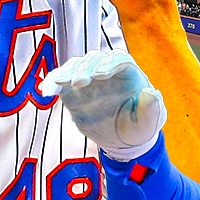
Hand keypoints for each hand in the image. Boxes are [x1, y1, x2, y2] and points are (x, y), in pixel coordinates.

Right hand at [38, 48, 165, 159]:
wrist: (121, 140)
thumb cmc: (139, 128)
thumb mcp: (150, 123)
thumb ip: (152, 109)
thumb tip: (150, 92)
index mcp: (128, 73)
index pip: (118, 59)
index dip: (109, 63)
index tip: (100, 74)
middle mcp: (106, 71)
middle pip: (93, 59)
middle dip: (85, 68)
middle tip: (78, 82)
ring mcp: (88, 79)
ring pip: (75, 66)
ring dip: (66, 72)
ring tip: (60, 83)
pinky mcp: (72, 91)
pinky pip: (60, 81)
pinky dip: (52, 83)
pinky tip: (46, 90)